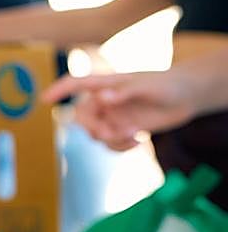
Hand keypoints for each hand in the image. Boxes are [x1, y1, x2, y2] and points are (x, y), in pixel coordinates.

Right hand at [43, 70, 198, 149]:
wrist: (188, 97)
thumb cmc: (168, 84)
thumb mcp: (148, 86)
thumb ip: (124, 92)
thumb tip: (101, 99)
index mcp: (106, 84)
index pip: (76, 84)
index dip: (58, 91)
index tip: (44, 100)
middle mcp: (105, 100)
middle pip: (81, 117)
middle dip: (92, 129)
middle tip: (111, 134)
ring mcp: (113, 116)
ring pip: (95, 134)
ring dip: (110, 141)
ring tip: (133, 137)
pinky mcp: (123, 129)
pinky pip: (110, 144)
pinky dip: (120, 147)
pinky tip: (138, 142)